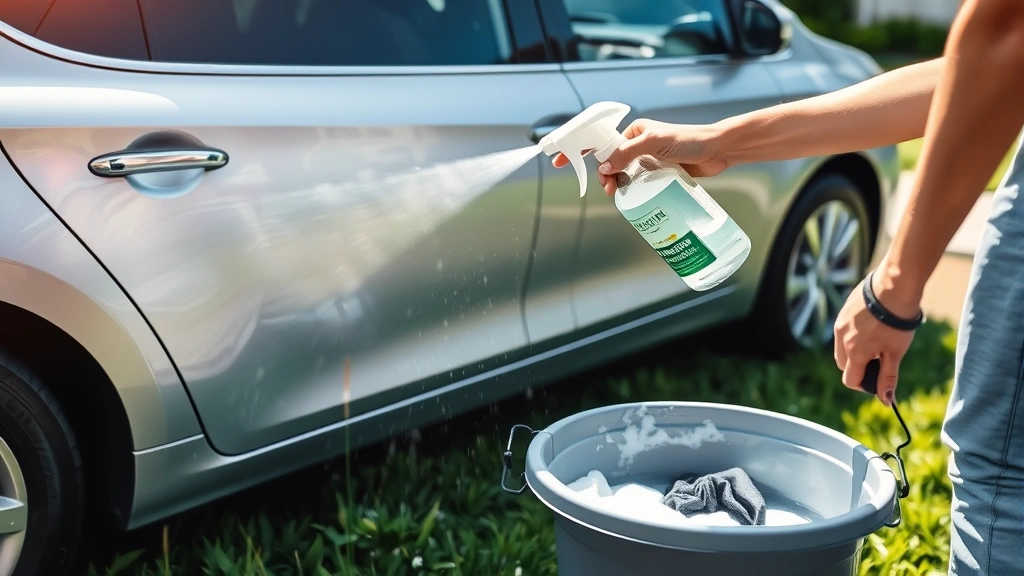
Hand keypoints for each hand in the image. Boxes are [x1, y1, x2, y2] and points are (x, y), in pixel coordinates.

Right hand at [552, 119, 728, 194]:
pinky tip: (631, 200)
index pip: (600, 140)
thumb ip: (627, 153)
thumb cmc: (689, 140)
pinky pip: (638, 185)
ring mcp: (648, 161)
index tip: (560, 159)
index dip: (579, 149)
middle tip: (607, 189)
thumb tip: (604, 167)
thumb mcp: (653, 143)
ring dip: (617, 186)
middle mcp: (638, 146)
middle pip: (609, 163)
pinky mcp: (659, 174)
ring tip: (619, 195)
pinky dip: (631, 192)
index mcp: (633, 132)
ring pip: (623, 176)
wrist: (718, 150)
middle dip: (603, 176)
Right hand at [833, 271, 919, 405]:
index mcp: (854, 354)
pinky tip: (872, 327)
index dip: (864, 385)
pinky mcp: (843, 311)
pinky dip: (853, 335)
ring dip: (854, 351)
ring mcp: (840, 324)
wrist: (893, 288)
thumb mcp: (895, 353)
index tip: (878, 379)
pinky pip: (843, 330)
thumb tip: (886, 401)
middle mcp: (841, 340)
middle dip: (858, 368)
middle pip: (843, 365)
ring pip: (841, 347)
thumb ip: (888, 378)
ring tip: (876, 341)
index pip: (850, 380)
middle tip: (878, 360)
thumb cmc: (896, 323)